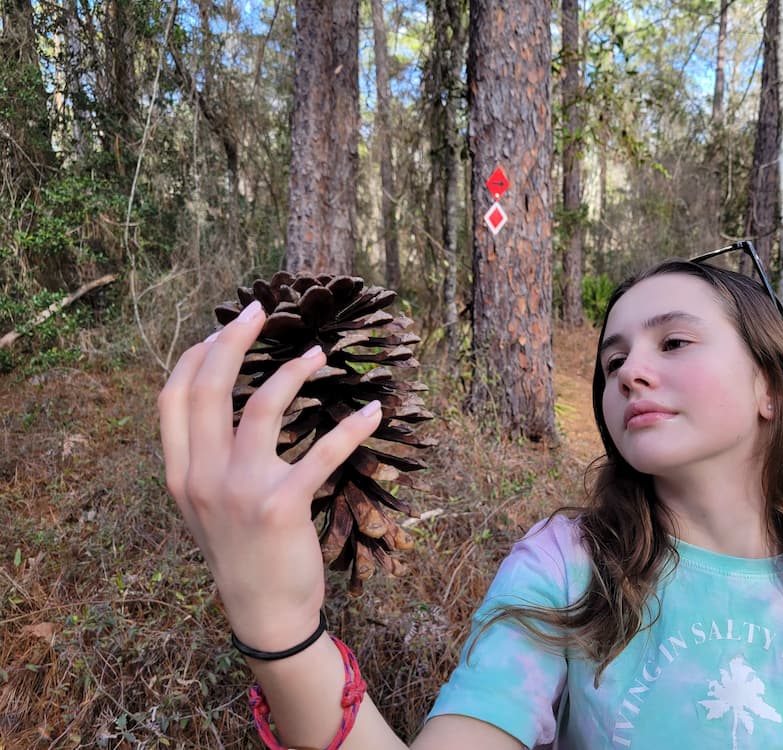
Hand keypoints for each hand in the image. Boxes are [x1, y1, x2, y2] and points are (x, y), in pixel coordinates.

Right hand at [158, 300, 381, 649]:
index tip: (221, 328)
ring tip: (320, 354)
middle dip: (233, 340)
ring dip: (293, 372)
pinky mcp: (281, 506)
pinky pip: (321, 452)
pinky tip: (372, 412)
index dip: (195, 355)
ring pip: (260, 406)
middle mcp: (201, 477)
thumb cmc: (241, 553)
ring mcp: (239, 491)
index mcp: (179, 474)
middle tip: (262, 309)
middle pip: (207, 388)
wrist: (264, 613)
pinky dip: (351, 428)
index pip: (172, 398)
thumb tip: (224, 407)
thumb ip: (204, 460)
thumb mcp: (204, 507)